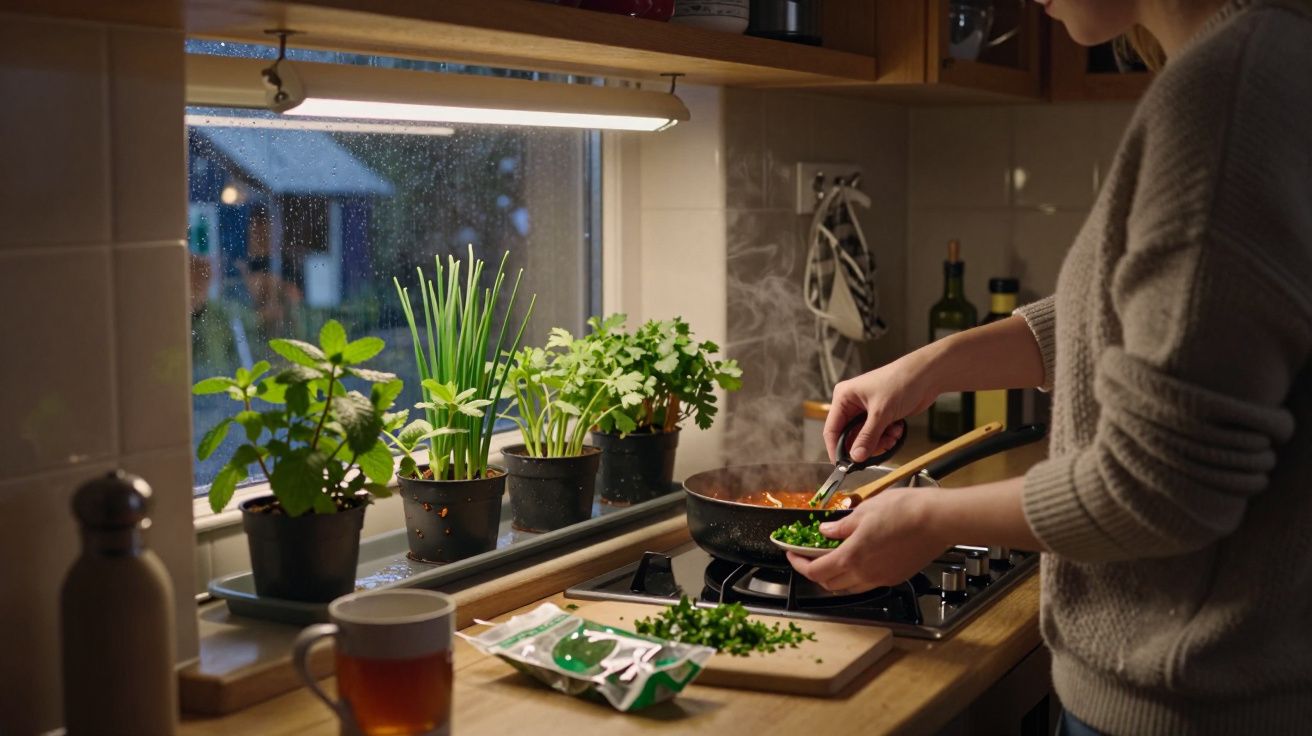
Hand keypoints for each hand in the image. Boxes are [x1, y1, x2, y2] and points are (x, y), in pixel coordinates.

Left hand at [787, 487, 946, 593]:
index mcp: (852, 557)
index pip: (815, 571)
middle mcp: (865, 574)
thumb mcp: (864, 511)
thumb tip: (826, 531)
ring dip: (835, 576)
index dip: (798, 564)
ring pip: (849, 587)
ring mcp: (881, 578)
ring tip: (833, 558)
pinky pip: (868, 583)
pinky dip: (856, 576)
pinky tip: (859, 559)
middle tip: (810, 556)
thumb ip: (841, 526)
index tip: (792, 554)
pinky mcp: (896, 578)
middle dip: (815, 571)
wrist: (937, 520)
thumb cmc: (905, 511)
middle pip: (829, 583)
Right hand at [824, 351, 940, 462]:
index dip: (836, 449)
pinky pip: (877, 435)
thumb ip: (867, 437)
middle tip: (877, 451)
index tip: (843, 465)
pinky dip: (887, 437)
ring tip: (891, 436)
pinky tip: (897, 429)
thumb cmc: (901, 382)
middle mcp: (852, 404)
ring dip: (879, 442)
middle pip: (849, 436)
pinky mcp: (880, 416)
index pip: (832, 429)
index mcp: (844, 397)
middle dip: (864, 445)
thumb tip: (855, 457)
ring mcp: (866, 411)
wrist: (927, 376)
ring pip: (865, 438)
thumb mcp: (881, 413)